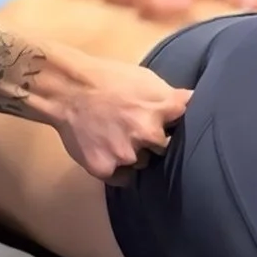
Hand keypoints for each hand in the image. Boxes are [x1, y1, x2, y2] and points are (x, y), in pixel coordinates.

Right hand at [27, 50, 188, 181]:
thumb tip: (192, 103)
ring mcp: (127, 154)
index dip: (179, 125)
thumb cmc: (106, 78)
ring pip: (142, 164)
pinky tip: (106, 150)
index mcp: (162, 108)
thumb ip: (169, 96)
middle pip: (165, 149)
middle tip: (136, 129)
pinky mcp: (106, 169)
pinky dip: (116, 168)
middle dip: (154, 142)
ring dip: (134, 155)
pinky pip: (122, 178)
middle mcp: (149, 133)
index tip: (173, 125)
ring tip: (115, 136)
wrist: (65, 90)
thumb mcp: (144, 78)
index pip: (189, 123)